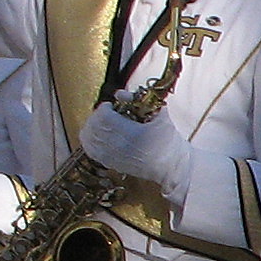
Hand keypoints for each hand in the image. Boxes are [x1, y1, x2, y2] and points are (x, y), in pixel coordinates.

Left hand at [81, 100, 195, 188]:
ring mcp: (114, 157)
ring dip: (92, 127)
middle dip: (98, 116)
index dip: (104, 108)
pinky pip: (90, 150)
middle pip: (94, 126)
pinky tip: (96, 136)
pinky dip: (89, 140)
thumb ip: (141, 101)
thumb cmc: (169, 141)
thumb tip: (120, 94)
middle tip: (107, 113)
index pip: (104, 117)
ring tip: (101, 123)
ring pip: (89, 138)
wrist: (172, 167)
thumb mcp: (161, 117)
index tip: (112, 106)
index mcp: (133, 134)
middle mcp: (120, 147)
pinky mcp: (111, 164)